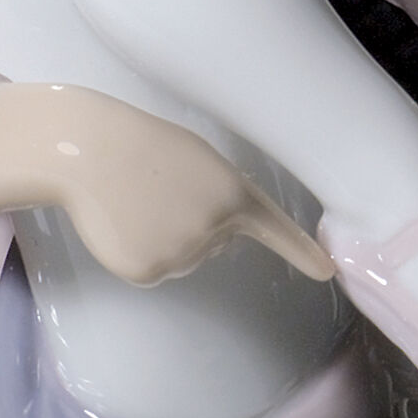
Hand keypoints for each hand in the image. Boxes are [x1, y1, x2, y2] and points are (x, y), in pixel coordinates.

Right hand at [0, 79, 333, 287]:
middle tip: (159, 187)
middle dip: (193, 219)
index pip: (274, 228)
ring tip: (138, 200)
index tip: (328, 271)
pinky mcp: (148, 273)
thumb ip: (219, 195)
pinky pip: (154, 270)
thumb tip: (221, 235)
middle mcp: (214, 230)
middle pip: (217, 242)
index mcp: (232, 193)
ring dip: (164, 234)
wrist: (88, 150)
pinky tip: (123, 222)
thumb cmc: (142, 145)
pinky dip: (139, 251)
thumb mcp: (196, 158)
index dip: (302, 251)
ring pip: (184, 257)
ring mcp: (181, 255)